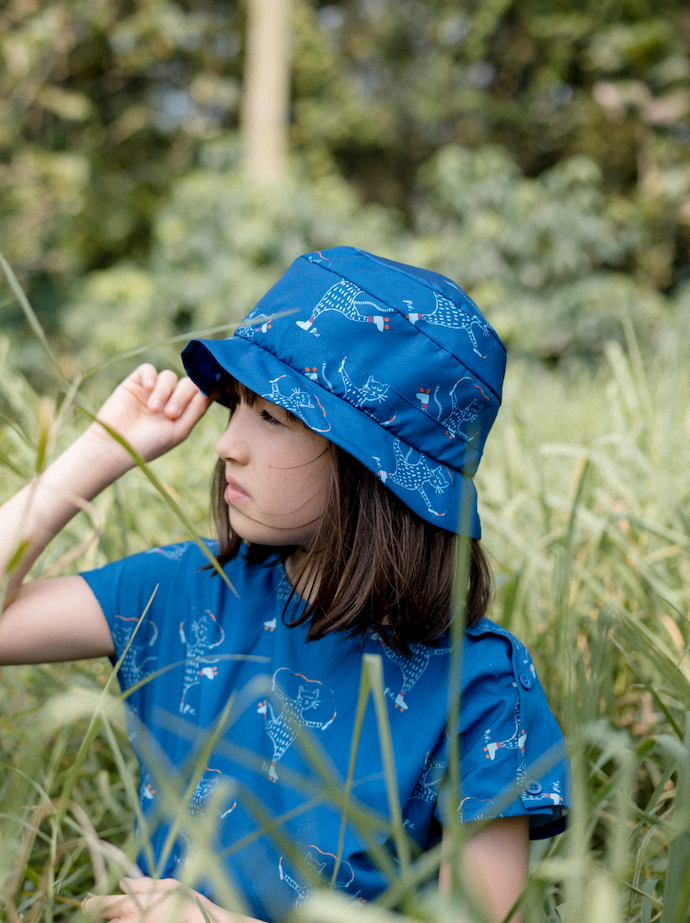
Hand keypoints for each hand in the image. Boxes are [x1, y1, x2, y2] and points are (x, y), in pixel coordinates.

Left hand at [82, 877, 229, 922]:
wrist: (202, 922)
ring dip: (116, 922)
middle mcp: (127, 921)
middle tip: (108, 911)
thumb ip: (142, 885)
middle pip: (100, 921)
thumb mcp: (168, 885)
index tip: (90, 902)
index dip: (91, 903)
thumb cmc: (188, 903)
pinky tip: (144, 919)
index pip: (96, 906)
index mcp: (130, 904)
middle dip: (103, 915)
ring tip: (129, 915)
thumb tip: (122, 884)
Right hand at [90, 364, 211, 464]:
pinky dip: (151, 376)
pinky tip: (147, 389)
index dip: (206, 388)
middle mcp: (170, 399)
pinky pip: (149, 369)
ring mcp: (153, 390)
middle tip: (170, 414)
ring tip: (154, 409)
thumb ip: (197, 409)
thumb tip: (217, 390)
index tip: (212, 387)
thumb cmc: (149, 444)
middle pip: (187, 383)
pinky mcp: (135, 383)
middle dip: (182, 397)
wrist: (115, 446)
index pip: (201, 392)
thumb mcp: (179, 430)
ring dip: (164, 391)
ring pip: (169, 376)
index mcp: (184, 412)